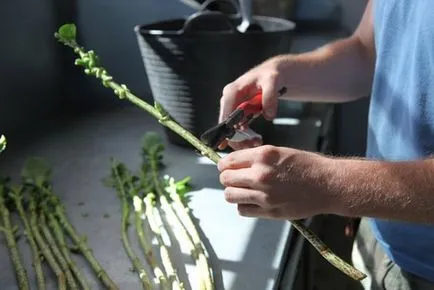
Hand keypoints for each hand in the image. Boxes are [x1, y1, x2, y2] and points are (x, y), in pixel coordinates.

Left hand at [217, 145, 333, 219]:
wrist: (328, 184)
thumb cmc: (307, 165)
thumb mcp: (280, 152)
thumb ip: (256, 157)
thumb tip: (235, 160)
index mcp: (263, 156)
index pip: (228, 161)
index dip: (225, 164)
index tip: (226, 167)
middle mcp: (261, 175)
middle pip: (225, 179)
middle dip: (227, 178)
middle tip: (234, 179)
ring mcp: (264, 195)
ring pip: (230, 196)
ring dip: (234, 192)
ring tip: (243, 190)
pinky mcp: (270, 211)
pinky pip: (243, 210)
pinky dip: (244, 206)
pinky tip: (253, 201)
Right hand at [218, 57, 286, 149]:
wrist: (271, 75)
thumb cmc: (270, 75)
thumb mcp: (272, 81)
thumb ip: (270, 98)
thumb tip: (268, 116)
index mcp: (231, 91)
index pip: (225, 115)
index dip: (232, 130)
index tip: (243, 139)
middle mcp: (228, 100)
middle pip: (226, 125)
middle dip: (238, 138)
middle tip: (253, 144)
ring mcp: (232, 107)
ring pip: (231, 129)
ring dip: (242, 138)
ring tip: (257, 142)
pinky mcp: (237, 112)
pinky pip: (237, 127)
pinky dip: (245, 135)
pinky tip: (255, 140)